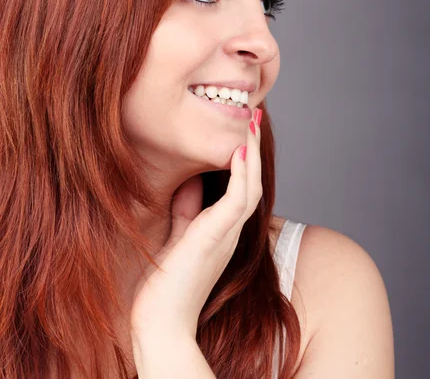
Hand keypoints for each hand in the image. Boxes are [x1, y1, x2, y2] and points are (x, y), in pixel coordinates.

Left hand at [129, 108, 261, 343]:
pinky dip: (242, 173)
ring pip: (251, 186)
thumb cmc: (167, 286)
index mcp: (222, 230)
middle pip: (252, 181)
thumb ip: (187, 210)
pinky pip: (238, 200)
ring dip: (252, 153)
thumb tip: (190, 181)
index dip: (245, 158)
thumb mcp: (178, 236)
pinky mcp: (216, 238)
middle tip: (255, 117)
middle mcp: (230, 231)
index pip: (241, 187)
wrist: (161, 325)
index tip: (242, 131)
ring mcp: (226, 235)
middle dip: (253, 148)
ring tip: (251, 123)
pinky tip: (239, 150)